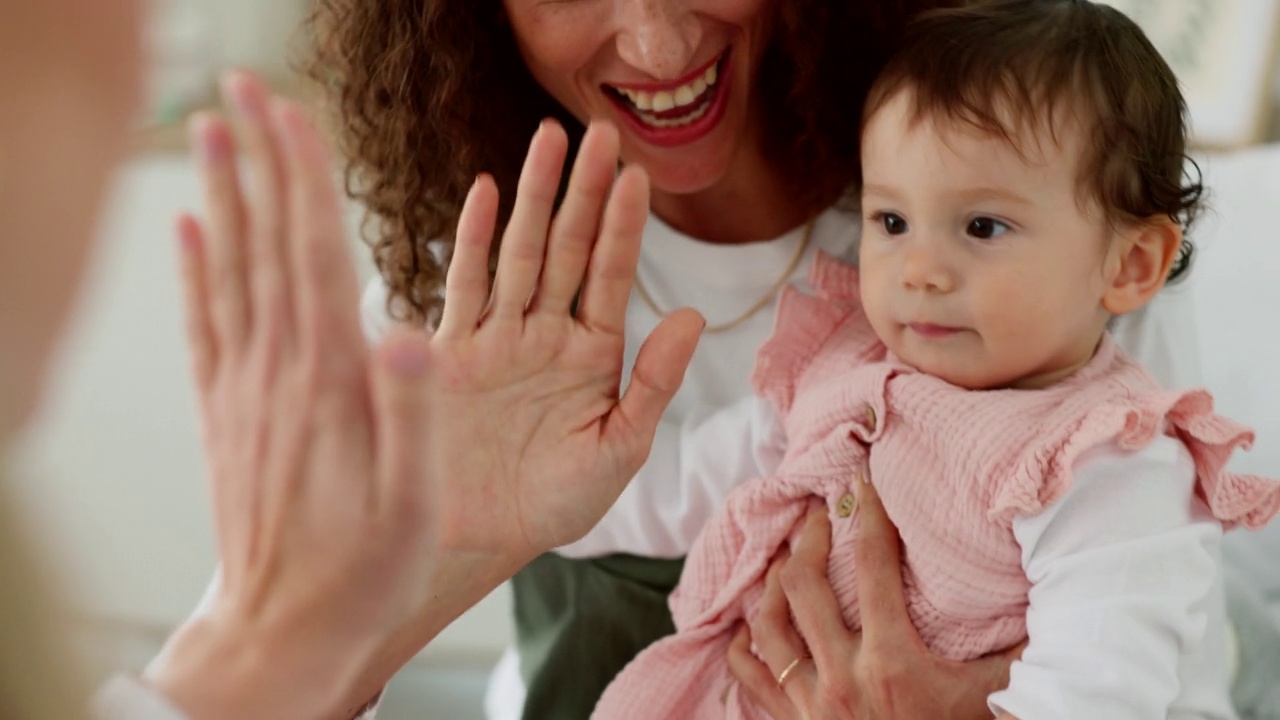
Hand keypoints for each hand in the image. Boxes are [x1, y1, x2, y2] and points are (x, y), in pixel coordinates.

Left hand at [145, 72, 442, 718]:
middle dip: (257, 158)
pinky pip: (203, 322)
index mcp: (326, 383)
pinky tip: (187, 230)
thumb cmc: (359, 570)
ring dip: (221, 194)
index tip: (293, 113)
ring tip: (211, 130)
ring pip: (228, 270)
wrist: (280, 628)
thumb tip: (409, 334)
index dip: (304, 182)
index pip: (313, 258)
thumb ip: (410, 418)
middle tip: (244, 88)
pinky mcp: (225, 411)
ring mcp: (242, 388)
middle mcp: (275, 370)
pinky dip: (193, 268)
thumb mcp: (408, 504)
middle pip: (265, 244)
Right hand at [148, 69, 703, 718]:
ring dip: (535, 197)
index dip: (626, 226)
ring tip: (551, 140)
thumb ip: (652, 383)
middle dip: (585, 190)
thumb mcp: (617, 449)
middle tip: (602, 131)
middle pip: (569, 247)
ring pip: (519, 252)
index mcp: (591, 357)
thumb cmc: (551, 505)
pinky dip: (471, 239)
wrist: (473, 538)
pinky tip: (484, 192)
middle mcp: (545, 336)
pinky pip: (464, 285)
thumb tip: (693, 317)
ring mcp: (497, 338)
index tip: (642, 174)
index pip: (612, 276)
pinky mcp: (451, 351)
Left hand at [728, 482, 1022, 719]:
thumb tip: (1058, 605)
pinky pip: (749, 673)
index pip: (874, 567)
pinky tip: (751, 619)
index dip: (868, 517)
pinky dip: (745, 641)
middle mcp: (841, 676)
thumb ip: (1017, 655)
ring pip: (767, 622)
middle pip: (803, 584)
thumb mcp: (990, 702)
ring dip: (770, 582)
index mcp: (893, 662)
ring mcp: (808, 701)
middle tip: (815, 512)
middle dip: (807, 538)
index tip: (861, 484)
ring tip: (783, 554)